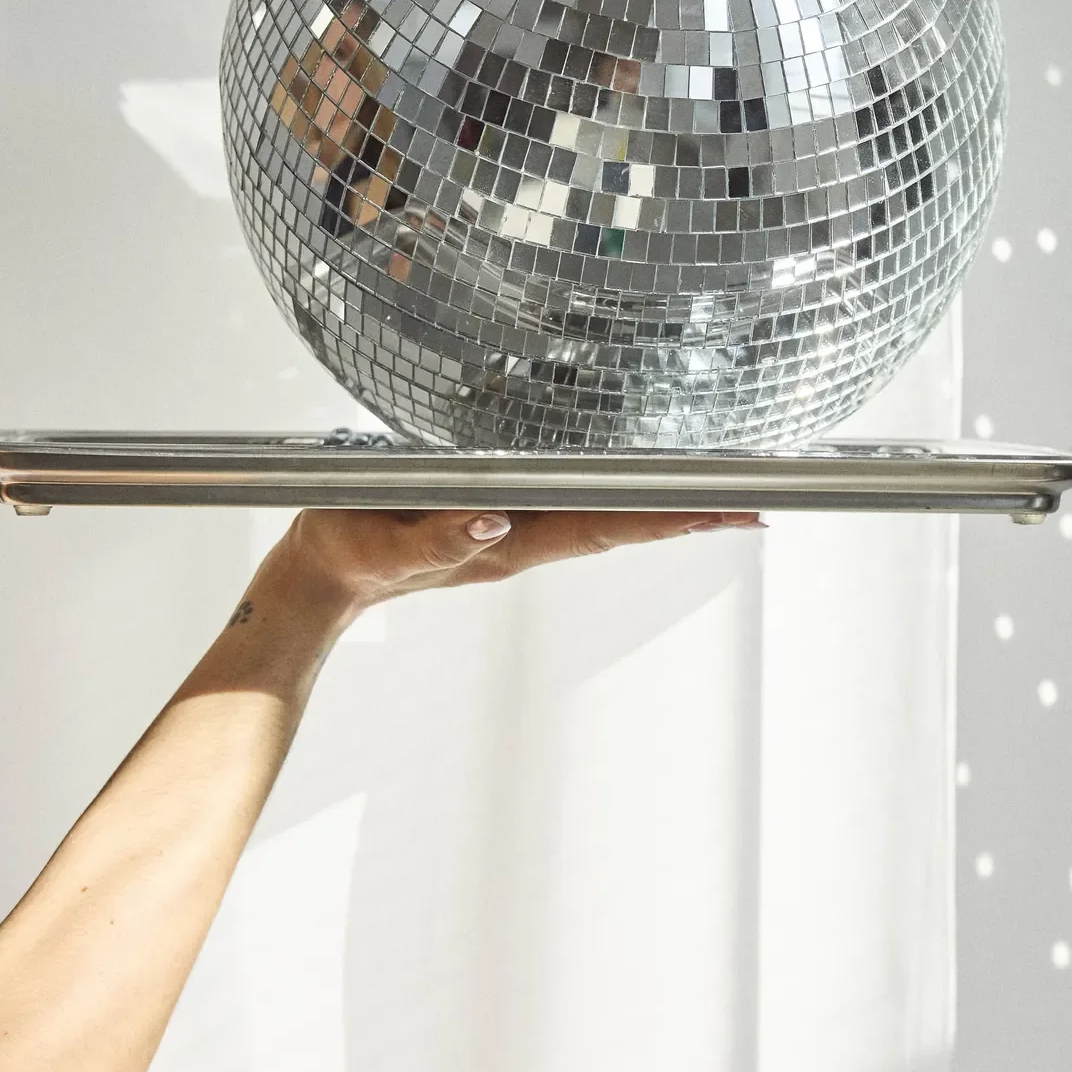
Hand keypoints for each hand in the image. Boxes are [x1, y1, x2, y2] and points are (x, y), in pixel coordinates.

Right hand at [272, 505, 760, 629]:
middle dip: (687, 513)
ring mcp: (512, 536)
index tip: (726, 510)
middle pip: (623, 525)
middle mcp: (521, 540)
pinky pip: (573, 511)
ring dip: (660, 508)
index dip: (669, 516)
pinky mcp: (495, 525)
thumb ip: (438, 536)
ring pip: (603, 520)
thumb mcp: (381, 543)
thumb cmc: (346, 553)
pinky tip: (635, 493)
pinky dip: (617, 501)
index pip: (606, 527)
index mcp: (505, 543)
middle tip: (753, 503)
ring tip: (715, 498)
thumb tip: (498, 518)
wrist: (318, 578)